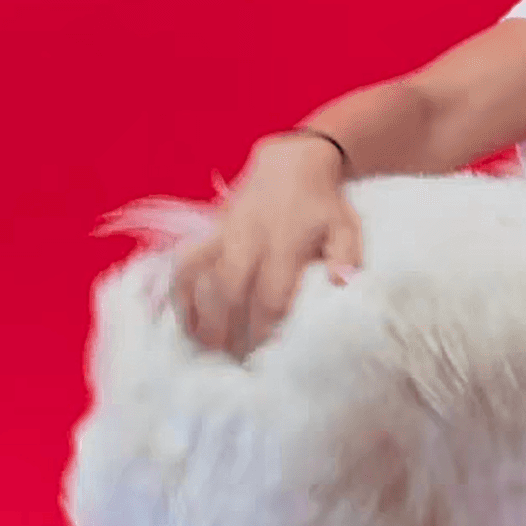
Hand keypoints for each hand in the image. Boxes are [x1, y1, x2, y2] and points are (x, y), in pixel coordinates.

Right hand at [171, 134, 362, 355]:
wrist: (291, 164)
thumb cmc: (323, 205)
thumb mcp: (346, 226)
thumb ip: (346, 256)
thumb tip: (342, 283)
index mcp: (286, 243)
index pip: (271, 295)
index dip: (264, 328)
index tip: (263, 355)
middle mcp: (250, 240)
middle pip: (231, 292)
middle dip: (227, 330)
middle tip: (231, 362)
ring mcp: (225, 235)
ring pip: (203, 279)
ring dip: (200, 315)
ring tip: (203, 349)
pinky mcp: (209, 232)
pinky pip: (187, 262)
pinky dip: (180, 291)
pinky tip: (182, 319)